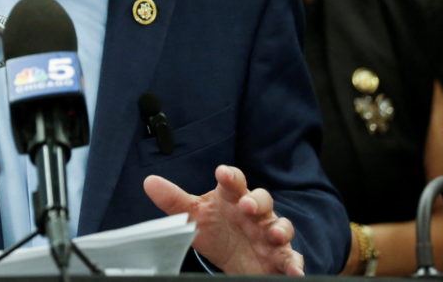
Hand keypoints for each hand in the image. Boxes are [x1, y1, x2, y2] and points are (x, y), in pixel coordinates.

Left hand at [144, 164, 303, 275]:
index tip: (222, 173)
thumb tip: (149, 181)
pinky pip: (291, 257)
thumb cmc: (217, 230)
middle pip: (261, 199)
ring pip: (281, 225)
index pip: (233, 182)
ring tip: (274, 234)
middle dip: (256, 201)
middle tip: (246, 205)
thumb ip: (174, 201)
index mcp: (232, 199)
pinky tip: (293, 269)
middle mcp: (254, 213)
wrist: (236, 259)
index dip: (229, 176)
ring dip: (280, 228)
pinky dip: (294, 263)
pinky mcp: (279, 256)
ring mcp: (269, 234)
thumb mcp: (194, 217)